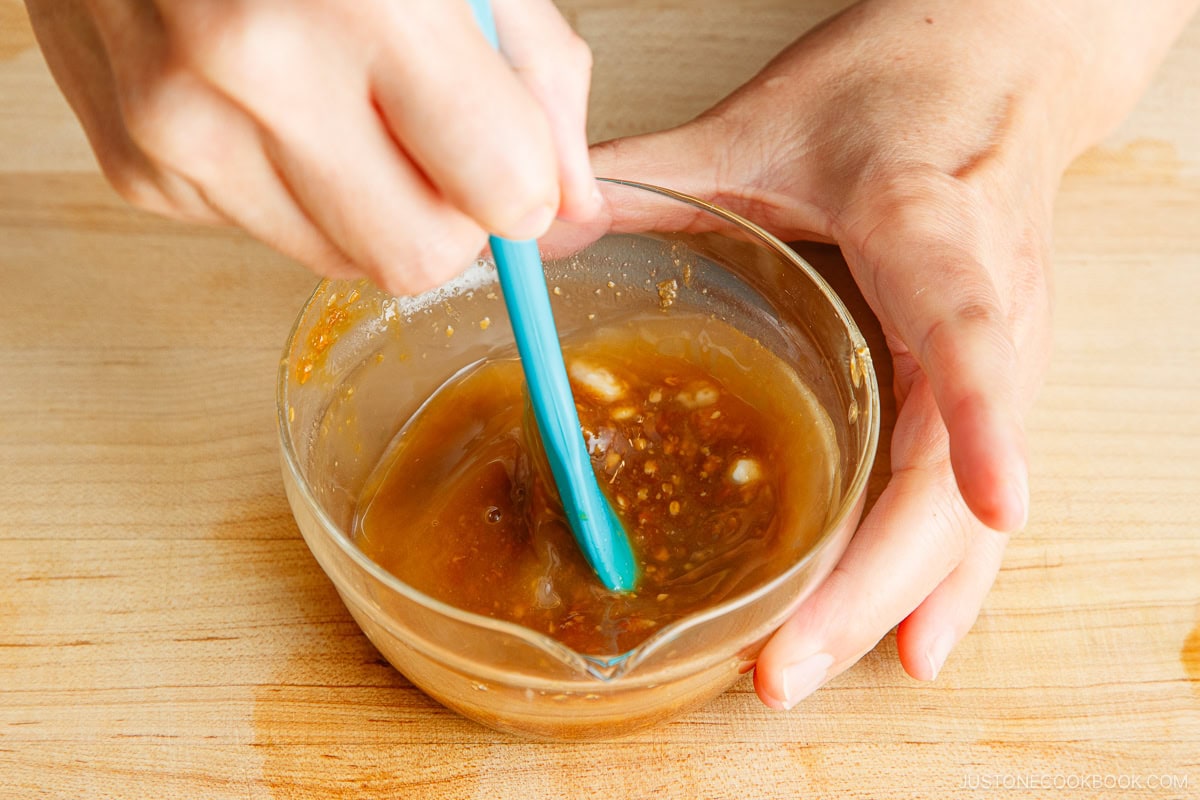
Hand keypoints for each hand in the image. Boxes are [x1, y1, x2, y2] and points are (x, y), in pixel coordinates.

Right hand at [25, 0, 598, 293]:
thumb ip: (538, 82)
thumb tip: (576, 213)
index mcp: (368, 2)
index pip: (501, 193)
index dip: (521, 188)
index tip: (508, 162)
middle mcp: (260, 72)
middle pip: (419, 259)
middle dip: (447, 220)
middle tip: (427, 144)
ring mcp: (182, 129)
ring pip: (342, 264)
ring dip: (366, 208)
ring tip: (335, 104)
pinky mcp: (136, 167)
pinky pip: (265, 234)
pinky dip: (287, 189)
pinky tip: (263, 107)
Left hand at [589, 0, 1187, 707]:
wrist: (1002, 66)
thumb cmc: (900, 82)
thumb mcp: (764, 122)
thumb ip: (652, 174)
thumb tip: (536, 225)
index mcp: (934, 222)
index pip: (966, 320)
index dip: (977, 413)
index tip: (993, 505)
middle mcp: (990, 301)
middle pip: (950, 464)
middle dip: (877, 576)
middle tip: (785, 661)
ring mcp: (1002, 350)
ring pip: (966, 500)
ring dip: (897, 597)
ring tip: (816, 670)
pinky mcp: (989, 380)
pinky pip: (967, 495)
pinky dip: (940, 576)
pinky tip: (907, 640)